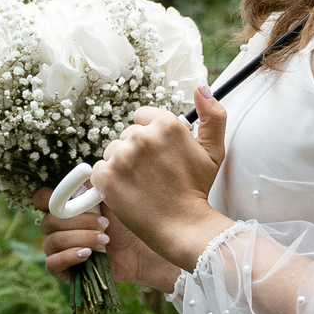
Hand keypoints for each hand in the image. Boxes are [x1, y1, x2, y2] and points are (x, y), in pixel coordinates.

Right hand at [36, 186, 183, 292]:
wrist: (143, 251)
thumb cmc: (127, 222)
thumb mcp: (111, 199)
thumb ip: (92, 188)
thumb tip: (83, 174)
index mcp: (64, 208)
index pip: (41, 200)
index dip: (48, 198)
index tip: (70, 199)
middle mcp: (57, 228)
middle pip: (48, 222)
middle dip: (77, 222)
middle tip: (104, 224)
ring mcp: (59, 250)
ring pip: (52, 242)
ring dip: (79, 238)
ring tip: (105, 239)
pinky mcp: (65, 270)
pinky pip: (52, 264)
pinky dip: (69, 257)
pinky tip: (88, 254)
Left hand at [89, 88, 232, 271]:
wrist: (183, 226)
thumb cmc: (197, 189)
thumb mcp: (214, 150)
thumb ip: (213, 115)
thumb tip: (201, 87)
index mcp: (166, 124)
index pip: (143, 117)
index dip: (152, 137)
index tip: (161, 155)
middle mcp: (141, 136)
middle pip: (127, 135)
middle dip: (137, 151)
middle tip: (154, 173)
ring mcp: (121, 156)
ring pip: (113, 151)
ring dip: (122, 164)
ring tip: (142, 183)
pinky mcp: (105, 176)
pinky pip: (99, 169)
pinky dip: (109, 180)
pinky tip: (128, 191)